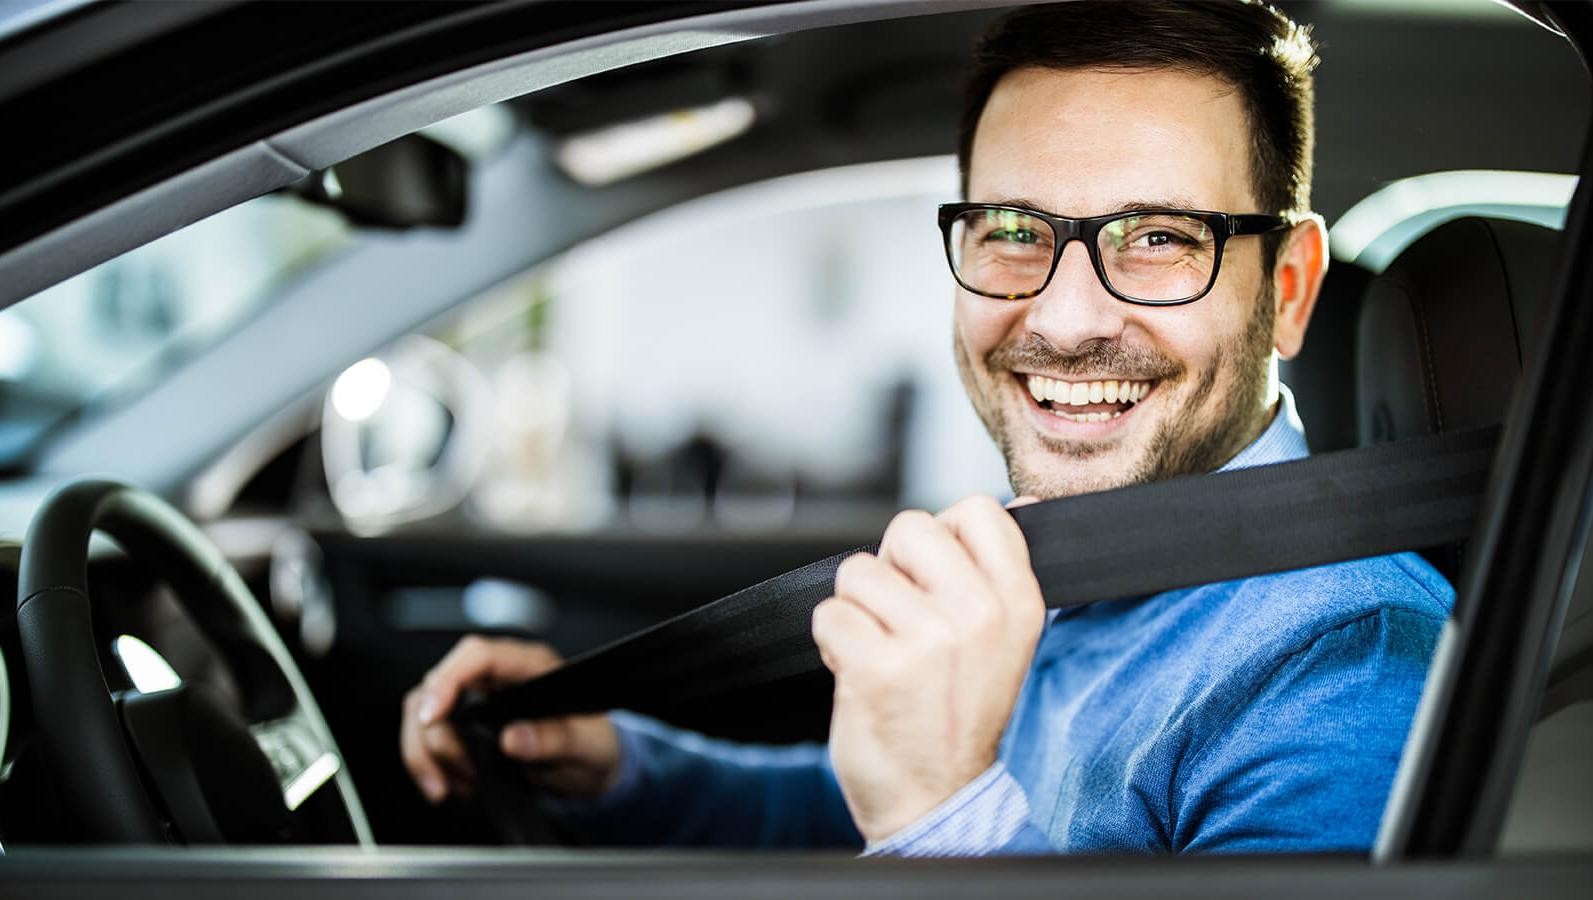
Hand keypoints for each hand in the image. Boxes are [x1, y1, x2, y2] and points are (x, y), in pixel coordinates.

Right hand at [399, 636, 619, 803]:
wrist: (592, 768)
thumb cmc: (595, 746)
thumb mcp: (589, 746)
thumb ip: (556, 740)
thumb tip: (514, 739)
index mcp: (533, 666)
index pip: (478, 655)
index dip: (448, 680)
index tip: (431, 717)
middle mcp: (500, 674)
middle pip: (438, 684)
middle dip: (434, 733)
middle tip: (457, 771)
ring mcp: (479, 696)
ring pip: (422, 710)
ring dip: (425, 752)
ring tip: (448, 786)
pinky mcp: (466, 721)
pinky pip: (428, 735)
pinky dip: (429, 763)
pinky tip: (450, 785)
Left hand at [812, 495, 1044, 842]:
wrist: (936, 802)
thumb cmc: (959, 717)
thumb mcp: (1005, 641)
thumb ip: (1001, 572)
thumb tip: (1019, 504)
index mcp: (1018, 603)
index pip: (977, 510)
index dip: (942, 535)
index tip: (936, 579)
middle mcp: (979, 615)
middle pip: (909, 528)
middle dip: (892, 569)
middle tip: (903, 621)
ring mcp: (928, 640)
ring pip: (858, 571)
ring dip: (858, 612)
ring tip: (884, 652)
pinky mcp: (877, 666)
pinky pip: (829, 614)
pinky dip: (833, 643)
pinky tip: (861, 673)